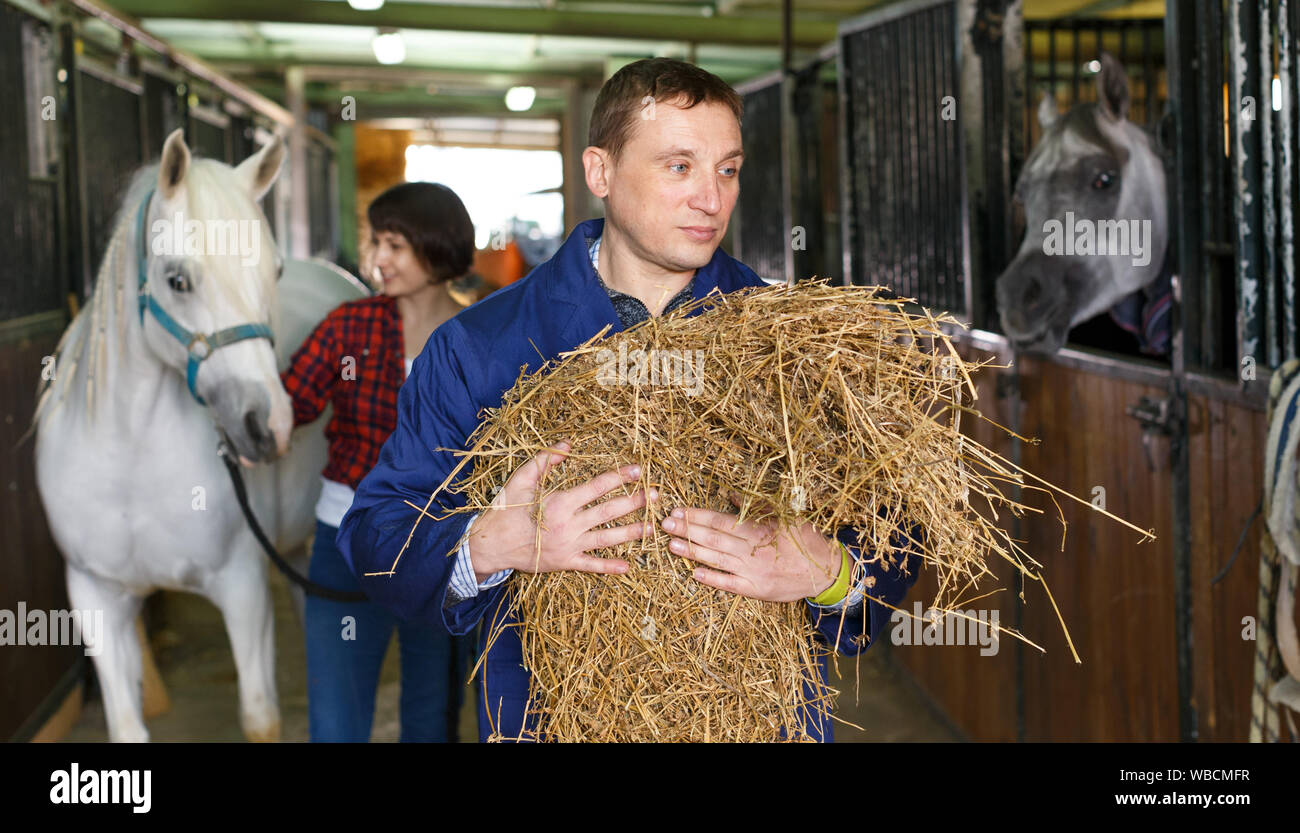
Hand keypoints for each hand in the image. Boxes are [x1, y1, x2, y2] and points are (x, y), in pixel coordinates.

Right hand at [466, 439, 657, 581]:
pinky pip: (591, 566)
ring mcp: (569, 546)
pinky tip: (627, 566)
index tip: (638, 470)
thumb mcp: (521, 479)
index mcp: (561, 502)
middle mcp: (569, 524)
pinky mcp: (566, 563)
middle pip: (609, 512)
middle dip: (635, 502)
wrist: (492, 544)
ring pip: (607, 539)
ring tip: (652, 527)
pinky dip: (609, 567)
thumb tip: (568, 444)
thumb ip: (545, 460)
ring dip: (631, 532)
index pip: (598, 487)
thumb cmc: (507, 509)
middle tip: (656, 495)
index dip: (620, 477)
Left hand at [660, 492, 840, 601]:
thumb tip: (731, 496)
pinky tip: (694, 574)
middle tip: (664, 524)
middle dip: (687, 530)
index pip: (721, 520)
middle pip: (713, 538)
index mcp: (759, 529)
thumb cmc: (804, 539)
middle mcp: (753, 550)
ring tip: (671, 545)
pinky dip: (711, 579)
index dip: (697, 516)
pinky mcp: (756, 589)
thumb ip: (757, 507)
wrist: (825, 571)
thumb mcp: (785, 516)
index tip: (678, 511)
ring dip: (692, 552)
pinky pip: (729, 584)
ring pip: (716, 560)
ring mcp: (753, 571)